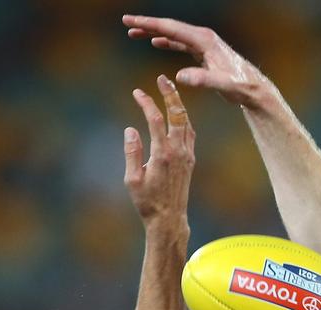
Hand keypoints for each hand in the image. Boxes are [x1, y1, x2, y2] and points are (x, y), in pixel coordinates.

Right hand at [122, 15, 271, 107]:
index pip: (170, 28)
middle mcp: (203, 37)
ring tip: (135, 33)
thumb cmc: (240, 86)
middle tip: (126, 23)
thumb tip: (179, 76)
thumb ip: (202, 79)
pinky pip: (180, 44)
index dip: (148, 24)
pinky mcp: (204, 53)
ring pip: (173, 34)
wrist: (254, 89)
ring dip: (154, 32)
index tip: (129, 21)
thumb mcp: (222, 84)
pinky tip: (157, 43)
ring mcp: (203, 44)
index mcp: (203, 40)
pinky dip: (167, 42)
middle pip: (169, 27)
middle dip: (147, 24)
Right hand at [124, 74, 194, 224]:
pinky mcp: (190, 160)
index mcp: (161, 154)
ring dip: (178, 105)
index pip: (154, 119)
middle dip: (169, 94)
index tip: (137, 92)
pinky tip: (178, 114)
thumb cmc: (147, 202)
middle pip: (177, 115)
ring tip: (170, 91)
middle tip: (162, 79)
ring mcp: (186, 155)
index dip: (146, 102)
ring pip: (186, 122)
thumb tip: (130, 129)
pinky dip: (184, 120)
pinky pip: (189, 134)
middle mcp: (177, 152)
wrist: (169, 219)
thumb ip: (132, 152)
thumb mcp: (132, 179)